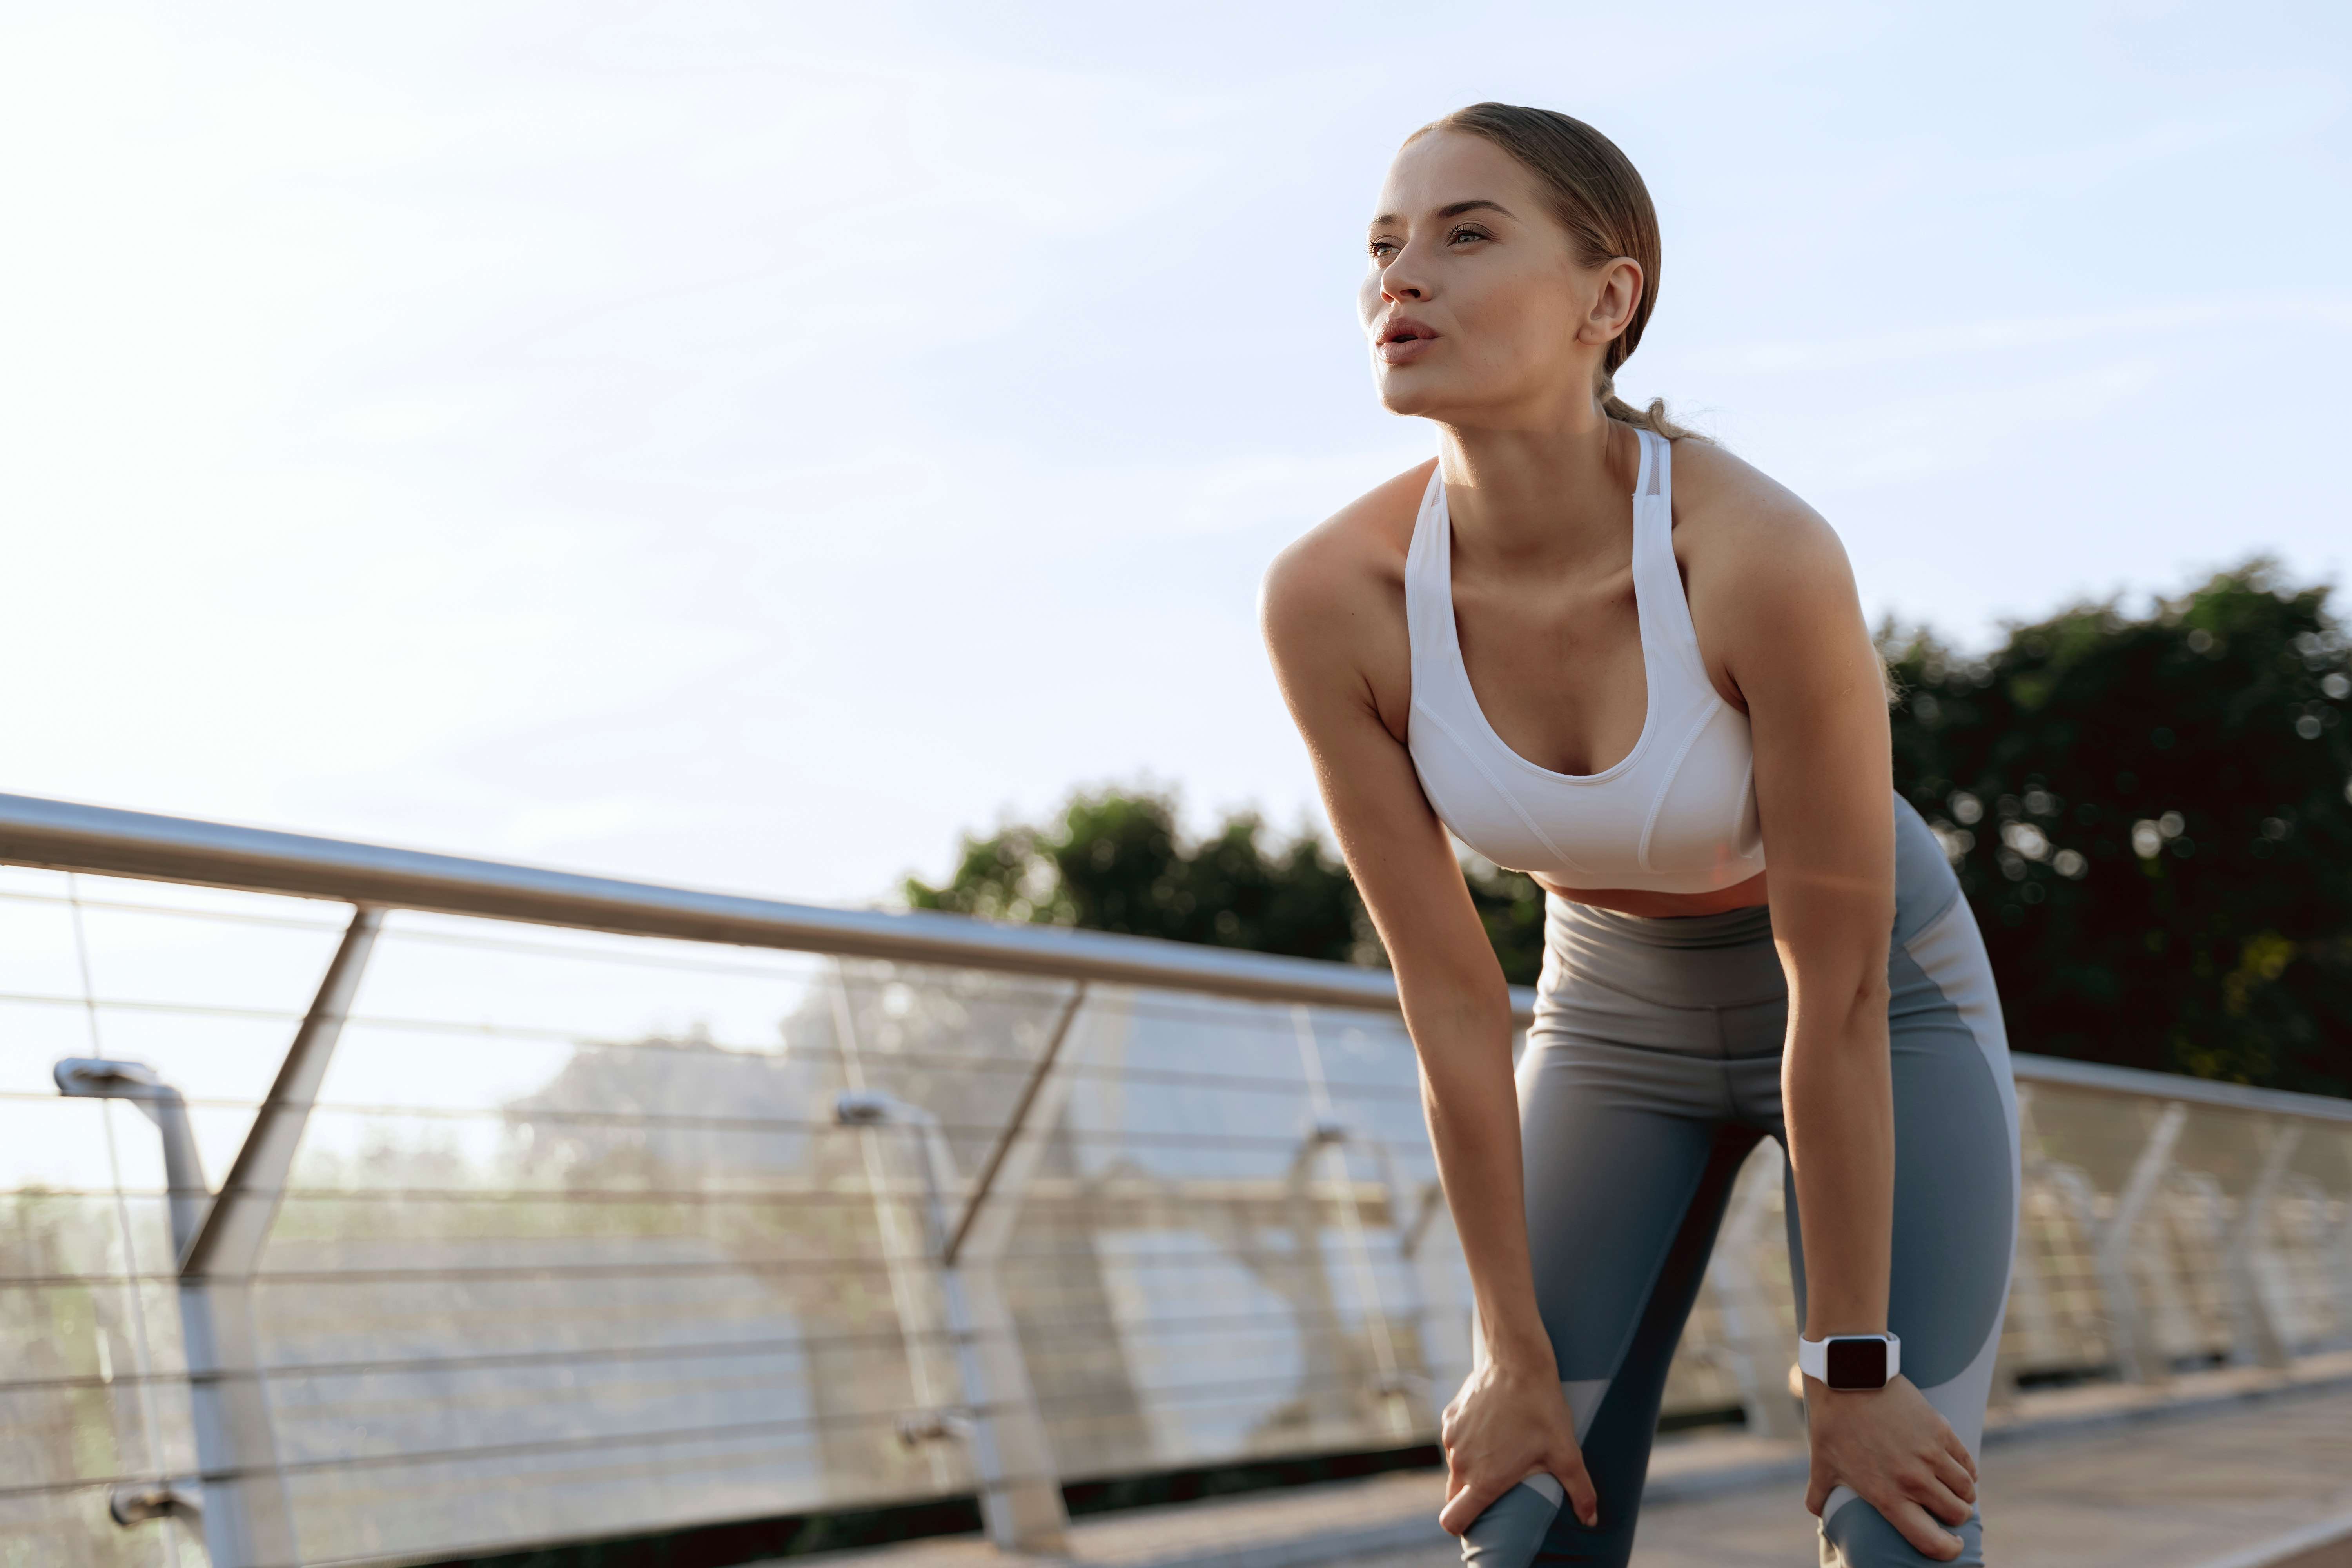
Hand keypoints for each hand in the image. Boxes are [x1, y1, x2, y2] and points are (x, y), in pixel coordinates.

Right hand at [1436, 1359, 1598, 1535]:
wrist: (1517, 1361)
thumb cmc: (1542, 1409)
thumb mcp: (1566, 1453)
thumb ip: (1580, 1491)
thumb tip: (1591, 1520)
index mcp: (1484, 1479)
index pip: (1453, 1520)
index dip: (1462, 1527)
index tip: (1479, 1521)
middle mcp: (1461, 1462)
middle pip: (1455, 1496)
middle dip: (1471, 1497)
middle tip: (1500, 1482)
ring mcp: (1452, 1439)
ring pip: (1457, 1465)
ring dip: (1473, 1465)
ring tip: (1502, 1449)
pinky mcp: (1450, 1417)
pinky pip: (1455, 1440)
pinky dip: (1469, 1440)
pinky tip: (1492, 1425)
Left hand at [1803, 1374, 1977, 1559]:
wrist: (1849, 1378)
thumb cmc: (1833, 1423)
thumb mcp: (1822, 1464)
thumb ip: (1820, 1495)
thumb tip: (1817, 1512)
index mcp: (1887, 1496)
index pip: (1930, 1541)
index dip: (1946, 1550)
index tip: (1950, 1545)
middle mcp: (1914, 1481)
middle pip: (1956, 1514)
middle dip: (1955, 1517)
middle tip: (1948, 1512)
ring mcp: (1931, 1455)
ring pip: (1966, 1490)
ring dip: (1963, 1495)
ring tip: (1955, 1492)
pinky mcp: (1941, 1431)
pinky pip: (1967, 1462)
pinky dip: (1968, 1471)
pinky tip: (1961, 1471)